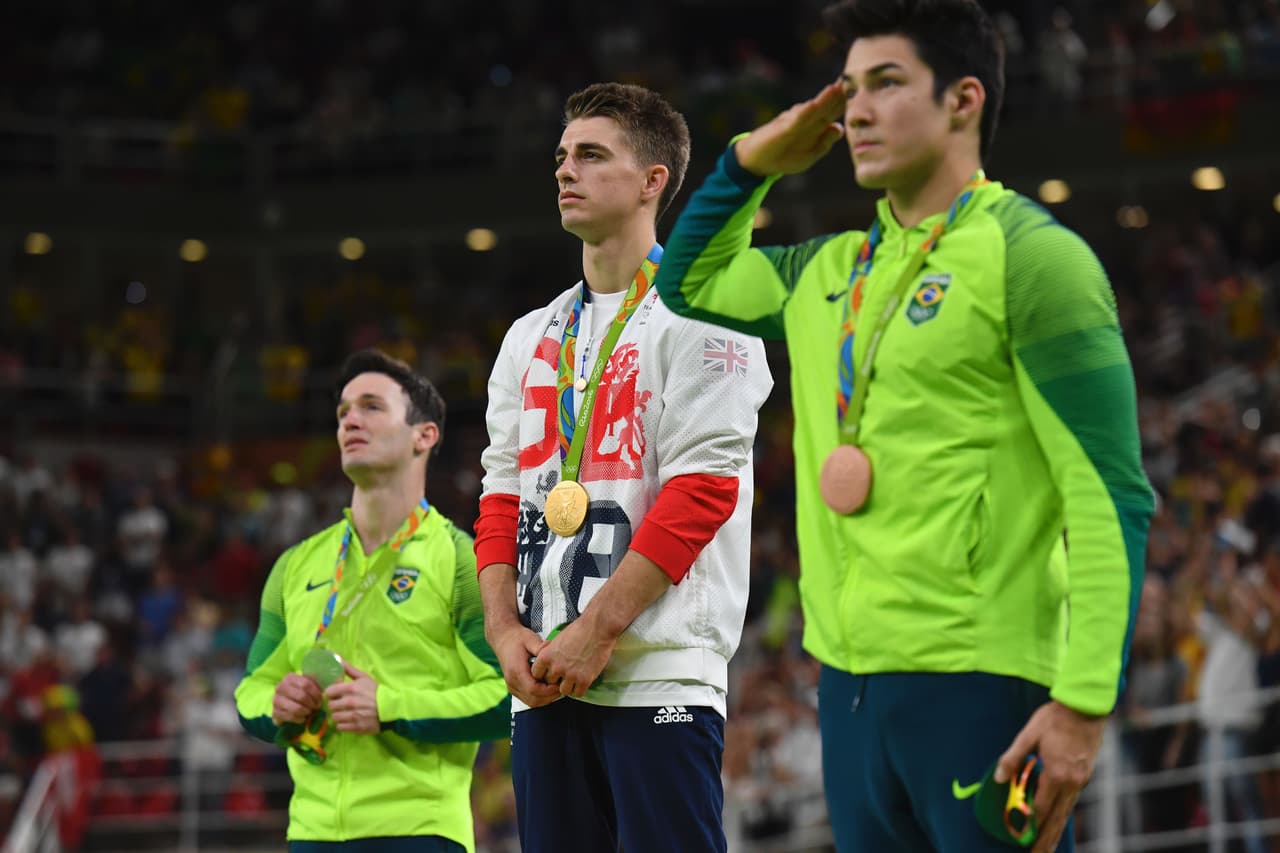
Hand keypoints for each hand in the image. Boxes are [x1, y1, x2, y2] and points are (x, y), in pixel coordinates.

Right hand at [272, 673, 322, 724]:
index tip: (320, 700)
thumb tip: (322, 691)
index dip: (316, 694)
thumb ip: (314, 684)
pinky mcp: (274, 712)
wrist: (284, 705)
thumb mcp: (307, 684)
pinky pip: (290, 717)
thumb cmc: (299, 692)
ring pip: (296, 708)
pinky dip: (299, 719)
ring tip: (310, 712)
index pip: (306, 684)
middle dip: (312, 704)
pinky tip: (303, 718)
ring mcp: (276, 700)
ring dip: (306, 712)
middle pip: (301, 696)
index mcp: (289, 677)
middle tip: (316, 708)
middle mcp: (280, 687)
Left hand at [325, 661, 380, 733]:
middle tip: (341, 704)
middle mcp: (350, 702)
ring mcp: (353, 715)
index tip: (336, 694)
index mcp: (351, 688)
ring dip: (338, 715)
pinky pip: (340, 727)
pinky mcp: (356, 727)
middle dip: (334, 704)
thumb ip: (348, 669)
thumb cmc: (376, 691)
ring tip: (345, 713)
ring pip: (334, 717)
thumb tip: (336, 658)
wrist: (391, 708)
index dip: (331, 693)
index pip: (329, 692)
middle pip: (330, 705)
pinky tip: (349, 720)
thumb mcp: (364, 677)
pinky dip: (343, 724)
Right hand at [491, 623, 561, 707]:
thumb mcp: (530, 639)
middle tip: (561, 687)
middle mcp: (512, 682)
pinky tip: (548, 688)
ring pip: (531, 702)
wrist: (503, 639)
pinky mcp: (514, 688)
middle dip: (550, 696)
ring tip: (556, 688)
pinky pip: (528, 699)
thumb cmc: (517, 639)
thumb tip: (552, 648)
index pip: (534, 689)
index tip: (560, 684)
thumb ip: (541, 646)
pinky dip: (540, 697)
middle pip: (534, 700)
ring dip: (546, 698)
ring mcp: (512, 687)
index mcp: (516, 671)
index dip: (549, 690)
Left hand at [530, 615, 615, 698]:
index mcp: (547, 656)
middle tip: (564, 674)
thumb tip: (550, 661)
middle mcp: (556, 667)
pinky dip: (580, 689)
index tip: (549, 672)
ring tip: (574, 678)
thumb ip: (551, 652)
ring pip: (563, 691)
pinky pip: (578, 693)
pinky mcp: (584, 680)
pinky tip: (582, 681)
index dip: (544, 673)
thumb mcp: (558, 639)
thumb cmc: (580, 629)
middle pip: (550, 683)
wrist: (598, 628)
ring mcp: (570, 675)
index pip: (536, 674)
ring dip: (568, 686)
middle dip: (556, 679)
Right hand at [734, 81, 845, 176]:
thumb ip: (824, 143)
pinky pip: (796, 119)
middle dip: (839, 95)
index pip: (834, 112)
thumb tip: (839, 128)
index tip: (863, 93)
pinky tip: (814, 105)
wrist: (756, 160)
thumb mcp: (809, 155)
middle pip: (826, 106)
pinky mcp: (782, 127)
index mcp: (815, 127)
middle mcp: (806, 120)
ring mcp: (794, 122)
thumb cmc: (783, 157)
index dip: (846, 103)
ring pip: (813, 108)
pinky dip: (805, 112)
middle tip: (855, 80)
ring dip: (825, 97)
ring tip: (837, 85)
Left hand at [996, 701, 1106, 852]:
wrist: (1086, 706)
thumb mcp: (1029, 734)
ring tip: (1047, 848)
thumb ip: (1013, 757)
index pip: (1040, 807)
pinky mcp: (1086, 775)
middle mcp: (1072, 782)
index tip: (1021, 839)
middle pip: (1057, 818)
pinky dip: (1064, 815)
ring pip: (1067, 812)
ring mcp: (1082, 780)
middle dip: (1046, 839)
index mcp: (1056, 773)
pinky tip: (1057, 821)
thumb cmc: (1055, 718)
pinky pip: (1072, 801)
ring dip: (1056, 831)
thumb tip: (998, 777)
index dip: (1030, 824)